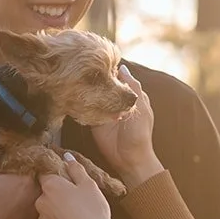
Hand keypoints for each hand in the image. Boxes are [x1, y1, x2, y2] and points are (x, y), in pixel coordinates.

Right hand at [0, 122, 39, 218]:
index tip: (27, 154)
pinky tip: (23, 210)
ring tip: (25, 190)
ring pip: (44, 200)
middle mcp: (36, 199)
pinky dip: (36, 212)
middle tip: (26, 171)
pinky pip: (41, 218)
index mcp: (25, 181)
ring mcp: (37, 218)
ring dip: (39, 194)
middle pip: (44, 181)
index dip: (35, 156)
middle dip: (39, 174)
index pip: (38, 162)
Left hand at [36, 157, 112, 218]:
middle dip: (58, 194)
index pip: (46, 174)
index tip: (68, 179)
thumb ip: (75, 169)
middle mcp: (41, 202)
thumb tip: (67, 157)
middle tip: (76, 198)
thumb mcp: (89, 185)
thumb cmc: (92, 210)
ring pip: (48, 210)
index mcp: (50, 186)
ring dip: (58, 210)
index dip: (57, 175)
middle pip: (47, 193)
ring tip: (76, 214)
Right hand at [88, 67, 163, 188]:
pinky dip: (83, 104)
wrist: (130, 158)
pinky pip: (86, 109)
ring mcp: (104, 110)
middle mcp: (116, 101)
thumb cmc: (140, 133)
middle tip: (86, 70)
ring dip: (89, 91)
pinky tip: (77, 96)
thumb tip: (122, 67)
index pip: (119, 78)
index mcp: (130, 96)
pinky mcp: (94, 120)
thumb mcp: (141, 107)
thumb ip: (133, 87)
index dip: (111, 70)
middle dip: (97, 79)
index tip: (99, 60)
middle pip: (104, 85)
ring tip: (80, 81)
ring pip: (94, 95)